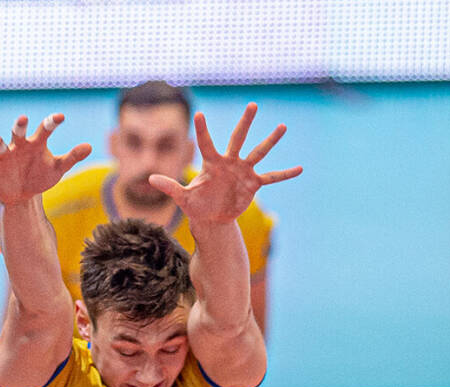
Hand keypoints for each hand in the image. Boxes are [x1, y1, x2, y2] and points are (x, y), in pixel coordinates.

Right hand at [0, 114, 91, 207]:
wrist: (21, 194)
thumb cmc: (40, 175)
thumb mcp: (58, 168)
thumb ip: (71, 157)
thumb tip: (89, 147)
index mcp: (36, 143)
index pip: (44, 129)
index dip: (51, 122)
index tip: (60, 117)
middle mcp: (19, 146)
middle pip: (18, 132)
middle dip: (19, 125)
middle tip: (23, 118)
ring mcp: (5, 158)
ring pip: (0, 147)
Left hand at [147, 103, 300, 226]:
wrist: (211, 218)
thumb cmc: (196, 204)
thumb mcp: (182, 198)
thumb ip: (169, 187)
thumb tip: (149, 179)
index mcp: (211, 163)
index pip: (205, 143)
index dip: (202, 130)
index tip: (199, 114)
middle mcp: (229, 162)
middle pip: (238, 139)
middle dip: (245, 123)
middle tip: (252, 105)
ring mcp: (243, 171)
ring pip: (258, 153)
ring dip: (270, 140)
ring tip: (282, 126)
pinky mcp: (253, 184)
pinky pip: (272, 177)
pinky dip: (285, 174)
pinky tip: (300, 168)